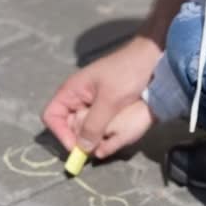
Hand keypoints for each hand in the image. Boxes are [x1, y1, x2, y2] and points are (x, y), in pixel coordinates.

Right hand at [42, 37, 160, 152]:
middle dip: (80, 138)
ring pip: (86, 128)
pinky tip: (116, 136)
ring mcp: (94, 103)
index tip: (77, 147)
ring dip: (94, 137)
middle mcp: (79, 98)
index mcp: (72, 91)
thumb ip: (93, 125)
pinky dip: (106, 133)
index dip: (60, 133)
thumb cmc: (128, 73)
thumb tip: (81, 148)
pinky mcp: (108, 107)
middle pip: (69, 126)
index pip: (52, 116)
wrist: (152, 58)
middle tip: (96, 147)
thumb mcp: (109, 100)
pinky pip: (100, 125)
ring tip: (107, 142)